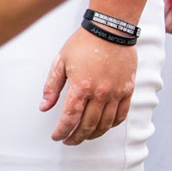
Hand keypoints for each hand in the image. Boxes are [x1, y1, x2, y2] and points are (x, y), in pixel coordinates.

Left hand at [41, 28, 135, 144]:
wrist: (110, 30)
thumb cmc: (83, 43)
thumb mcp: (60, 61)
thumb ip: (51, 87)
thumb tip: (44, 107)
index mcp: (81, 87)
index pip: (69, 118)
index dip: (61, 131)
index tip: (56, 137)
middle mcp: (100, 94)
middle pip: (87, 126)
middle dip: (76, 137)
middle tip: (68, 140)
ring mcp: (116, 93)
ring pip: (105, 124)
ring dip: (93, 135)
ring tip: (83, 136)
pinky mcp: (128, 90)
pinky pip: (121, 115)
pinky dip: (111, 125)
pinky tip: (103, 127)